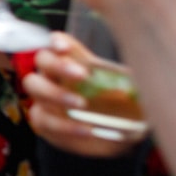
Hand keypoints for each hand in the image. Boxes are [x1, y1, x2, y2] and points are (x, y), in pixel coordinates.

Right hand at [24, 33, 140, 156]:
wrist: (116, 134)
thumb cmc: (119, 103)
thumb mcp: (126, 86)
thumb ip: (126, 76)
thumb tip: (139, 71)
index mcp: (70, 61)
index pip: (55, 42)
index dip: (56, 41)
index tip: (66, 48)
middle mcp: (52, 75)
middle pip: (41, 60)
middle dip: (58, 65)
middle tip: (83, 76)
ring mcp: (44, 99)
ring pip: (36, 90)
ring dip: (57, 95)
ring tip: (82, 105)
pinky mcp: (43, 122)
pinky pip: (45, 121)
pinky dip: (66, 126)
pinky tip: (87, 130)